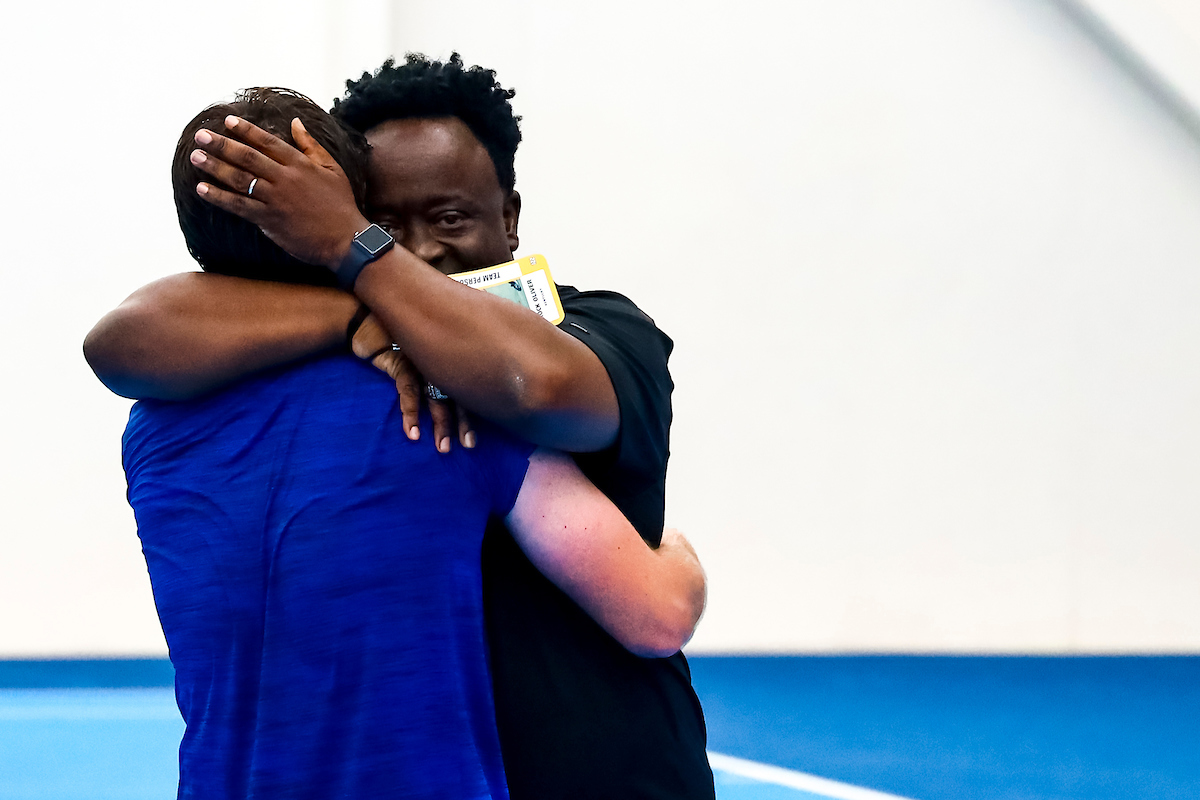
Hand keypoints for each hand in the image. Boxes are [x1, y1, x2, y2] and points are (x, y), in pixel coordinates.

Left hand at [190, 116, 367, 269]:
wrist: (348, 240)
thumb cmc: (341, 205)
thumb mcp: (332, 169)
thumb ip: (311, 145)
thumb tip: (295, 121)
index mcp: (300, 164)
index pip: (267, 142)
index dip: (246, 131)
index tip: (228, 121)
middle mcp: (286, 179)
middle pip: (248, 157)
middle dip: (221, 145)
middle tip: (200, 136)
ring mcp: (277, 199)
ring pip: (240, 179)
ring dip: (215, 167)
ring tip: (196, 156)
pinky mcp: (271, 220)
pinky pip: (240, 205)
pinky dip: (220, 197)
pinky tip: (202, 189)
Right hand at [352, 314, 475, 451]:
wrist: (362, 319)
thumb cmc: (389, 339)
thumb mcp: (412, 355)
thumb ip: (426, 373)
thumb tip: (439, 401)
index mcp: (445, 359)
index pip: (465, 388)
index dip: (471, 414)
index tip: (472, 439)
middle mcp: (438, 360)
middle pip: (458, 394)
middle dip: (463, 422)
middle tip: (468, 445)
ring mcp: (422, 361)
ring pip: (438, 396)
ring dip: (441, 424)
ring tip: (443, 447)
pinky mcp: (403, 362)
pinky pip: (410, 390)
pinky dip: (411, 412)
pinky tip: (412, 433)